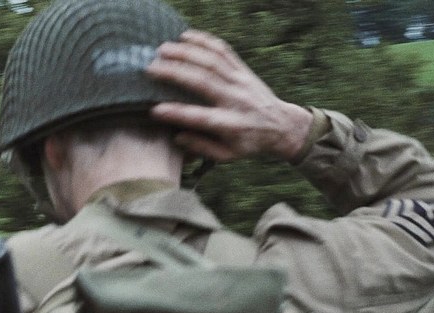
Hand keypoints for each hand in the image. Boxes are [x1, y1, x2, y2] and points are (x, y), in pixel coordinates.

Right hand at [146, 29, 312, 161]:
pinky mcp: (243, 69)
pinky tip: (186, 36)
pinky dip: (204, 41)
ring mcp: (240, 81)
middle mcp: (235, 100)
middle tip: (151, 68)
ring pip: (212, 62)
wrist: (282, 125)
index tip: (154, 110)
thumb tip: (177, 137)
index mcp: (230, 125)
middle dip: (175, 73)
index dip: (176, 114)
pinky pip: (224, 51)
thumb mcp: (228, 155)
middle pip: (203, 82)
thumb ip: (202, 147)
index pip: (200, 118)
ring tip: (163, 49)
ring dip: (186, 52)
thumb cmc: (249, 143)